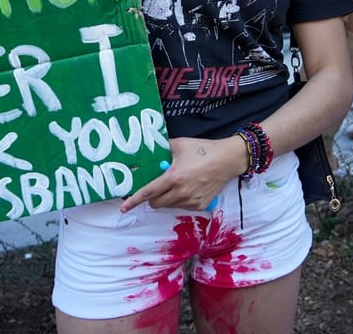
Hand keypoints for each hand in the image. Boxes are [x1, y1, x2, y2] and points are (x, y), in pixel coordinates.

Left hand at [119, 136, 245, 212]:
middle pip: (156, 203)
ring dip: (167, 198)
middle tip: (158, 186)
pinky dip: (180, 200)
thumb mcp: (181, 144)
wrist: (228, 159)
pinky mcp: (200, 205)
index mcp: (174, 177)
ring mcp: (191, 201)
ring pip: (169, 206)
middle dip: (152, 197)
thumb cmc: (204, 149)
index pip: (148, 193)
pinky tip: (189, 188)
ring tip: (178, 183)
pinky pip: (182, 207)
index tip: (124, 208)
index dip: (134, 201)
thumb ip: (164, 149)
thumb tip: (150, 151)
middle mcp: (181, 192)